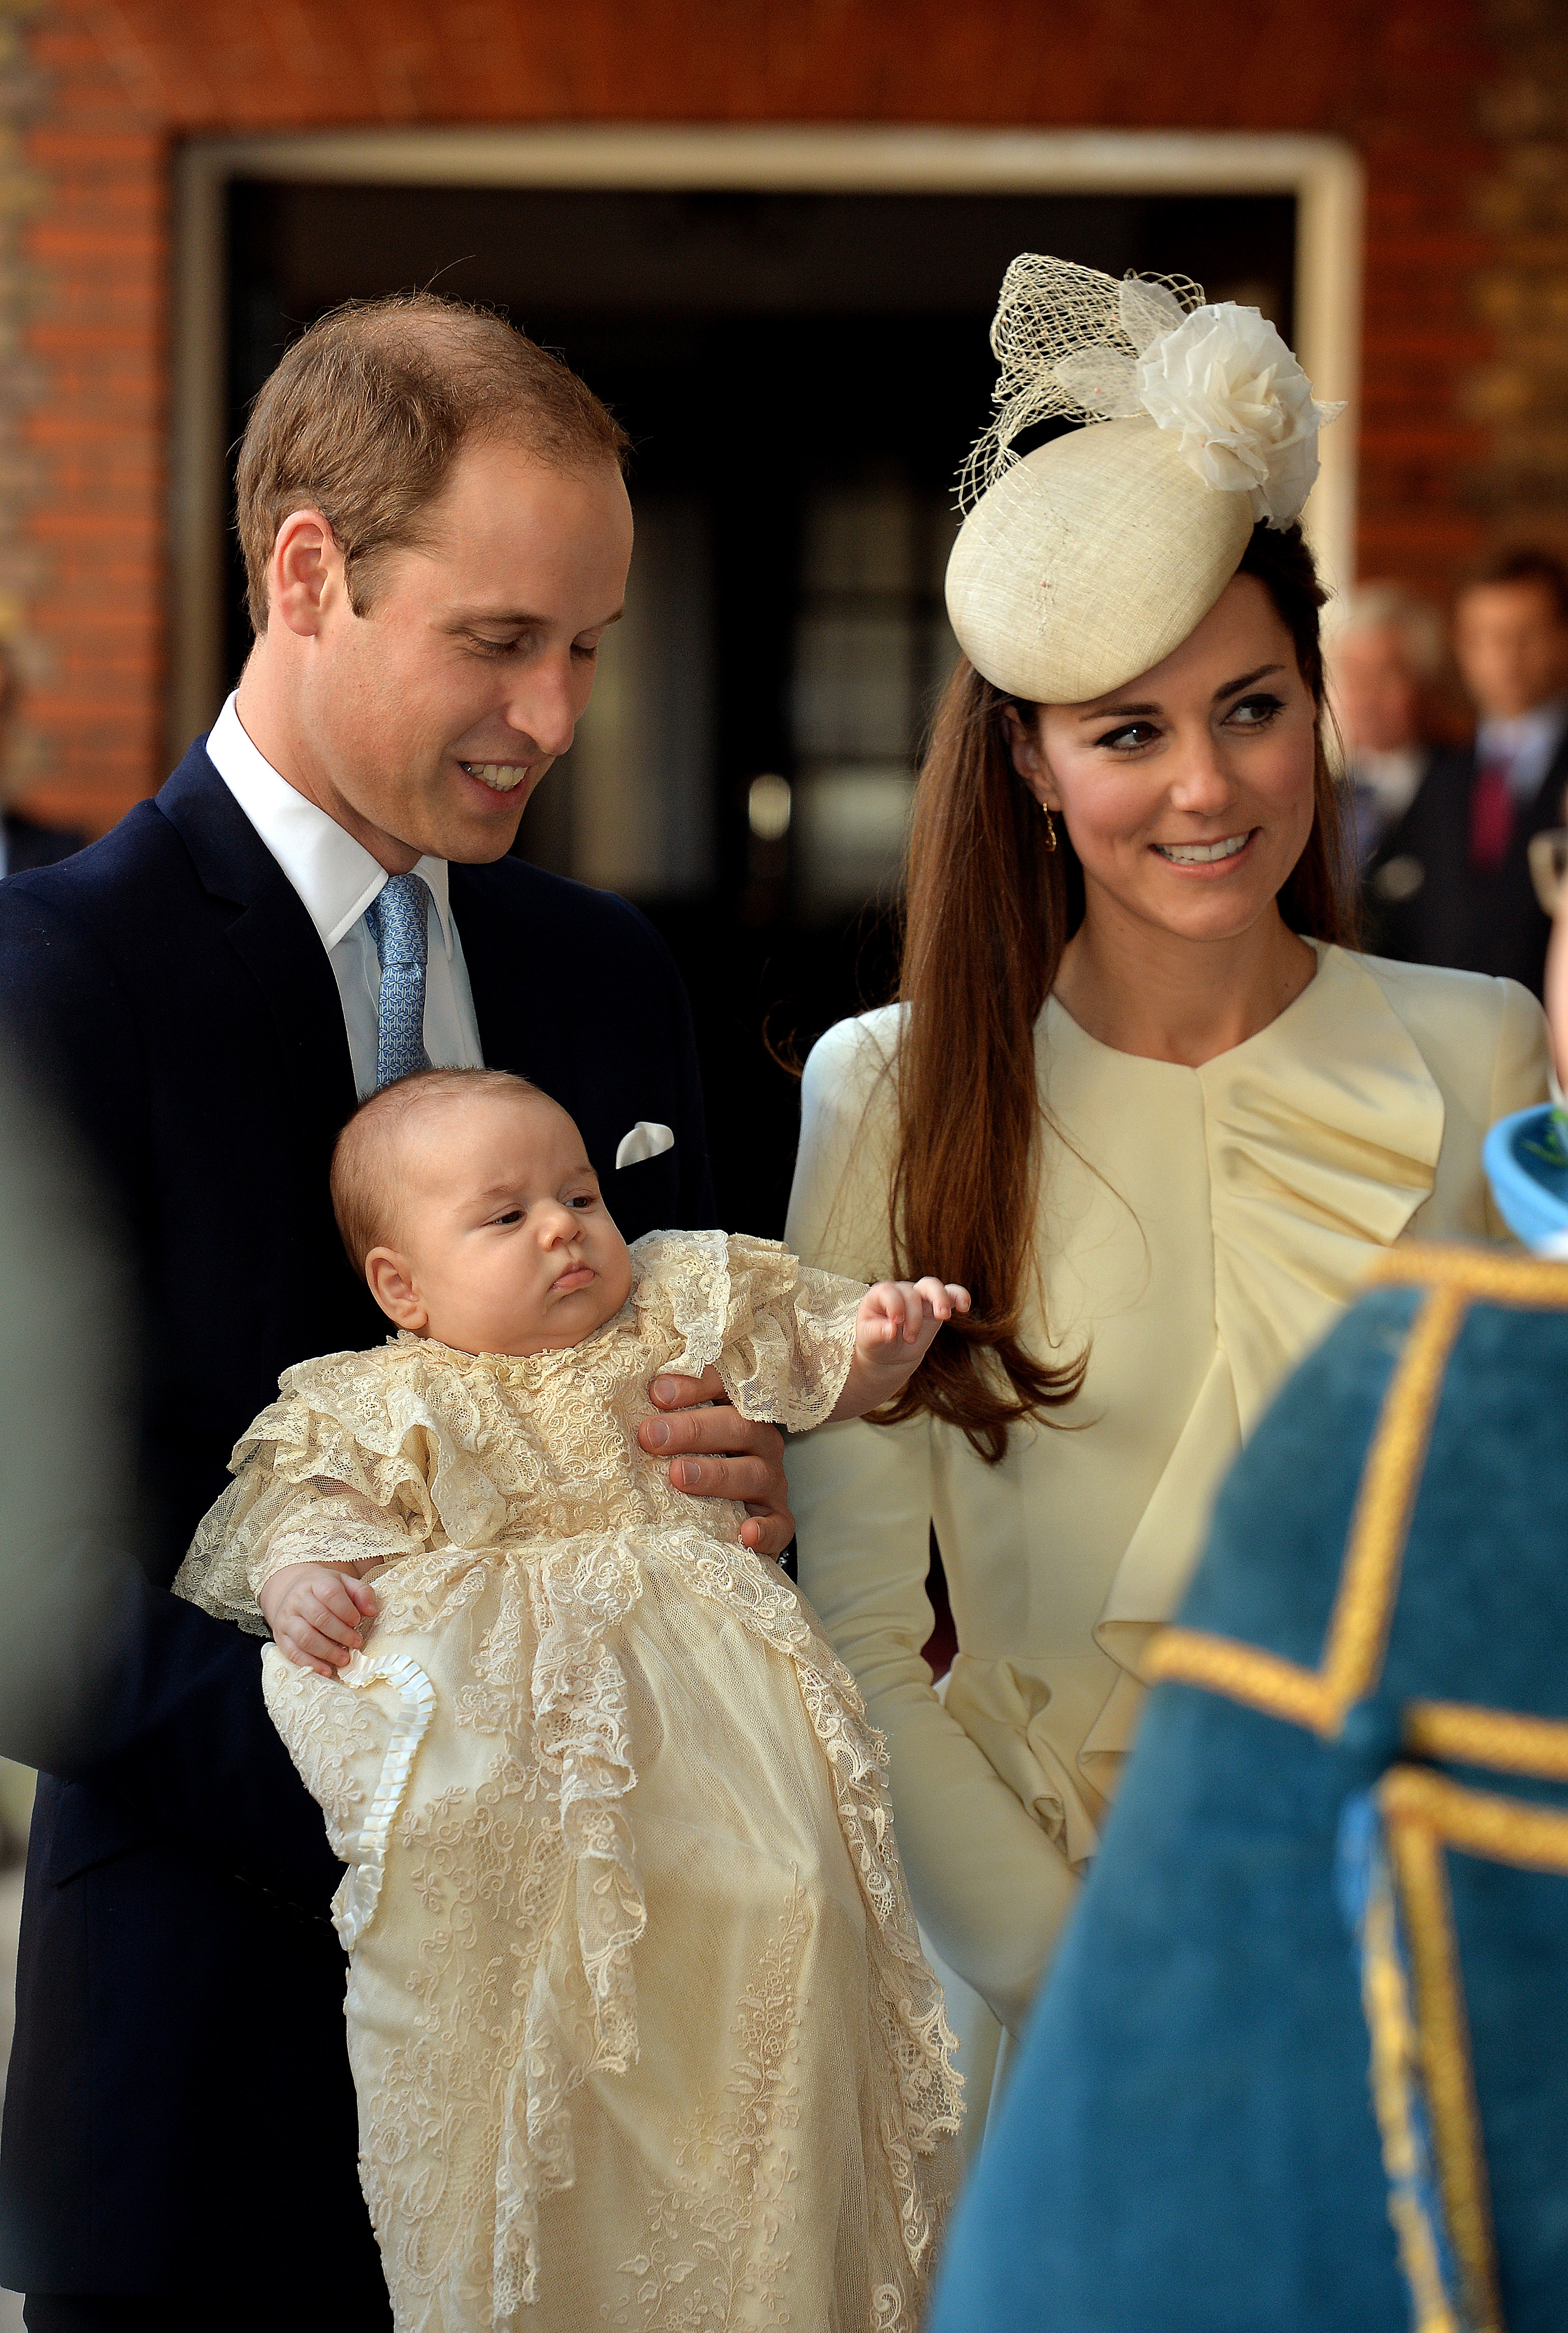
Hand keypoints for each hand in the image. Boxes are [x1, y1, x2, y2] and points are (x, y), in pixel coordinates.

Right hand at [257, 1563, 377, 1677]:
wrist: (292, 1592)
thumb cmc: (323, 1590)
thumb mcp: (344, 1583)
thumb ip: (362, 1592)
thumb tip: (371, 1611)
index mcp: (315, 1582)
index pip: (330, 1594)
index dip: (346, 1610)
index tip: (358, 1621)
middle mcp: (297, 1599)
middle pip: (319, 1618)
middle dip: (341, 1633)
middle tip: (356, 1643)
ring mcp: (286, 1619)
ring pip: (305, 1638)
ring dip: (327, 1651)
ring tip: (345, 1659)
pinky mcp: (281, 1637)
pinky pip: (293, 1653)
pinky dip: (311, 1664)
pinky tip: (326, 1670)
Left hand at [638, 1366, 793, 1559]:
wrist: (734, 1512)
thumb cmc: (696, 1459)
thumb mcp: (683, 1431)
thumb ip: (664, 1414)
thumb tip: (630, 1399)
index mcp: (739, 1410)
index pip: (725, 1386)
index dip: (695, 1385)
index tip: (656, 1393)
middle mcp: (761, 1442)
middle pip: (739, 1426)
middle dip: (693, 1430)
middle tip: (651, 1436)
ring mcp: (772, 1481)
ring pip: (754, 1473)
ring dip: (716, 1474)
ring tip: (679, 1476)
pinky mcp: (778, 1519)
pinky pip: (779, 1525)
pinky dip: (765, 1530)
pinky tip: (746, 1533)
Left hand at [829, 1277, 971, 1421]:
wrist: (889, 1352)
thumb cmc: (875, 1341)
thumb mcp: (868, 1339)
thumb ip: (876, 1333)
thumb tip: (890, 1331)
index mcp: (880, 1295)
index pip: (889, 1292)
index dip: (894, 1306)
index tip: (895, 1324)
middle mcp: (901, 1292)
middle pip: (912, 1292)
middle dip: (913, 1316)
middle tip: (909, 1338)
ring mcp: (920, 1297)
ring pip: (932, 1286)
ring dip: (939, 1299)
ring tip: (943, 1317)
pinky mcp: (936, 1307)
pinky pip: (951, 1294)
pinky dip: (959, 1296)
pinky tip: (964, 1307)